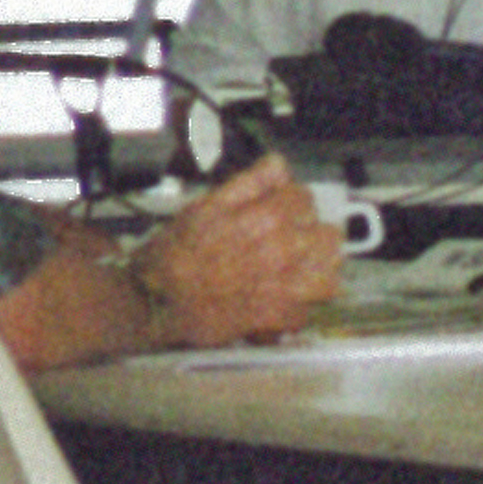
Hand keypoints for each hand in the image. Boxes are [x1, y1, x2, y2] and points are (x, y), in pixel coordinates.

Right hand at [131, 158, 344, 346]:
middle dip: (310, 236)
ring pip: (329, 275)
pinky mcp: (276, 317)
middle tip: (290, 243)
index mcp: (266, 219)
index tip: (281, 211)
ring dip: (315, 273)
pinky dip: (296, 309)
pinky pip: (307, 311)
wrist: (153, 300)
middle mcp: (282, 252)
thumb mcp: (205, 205)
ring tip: (296, 272)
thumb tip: (279, 166)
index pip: (306, 199)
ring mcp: (283, 287)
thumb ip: (250, 183)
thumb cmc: (173, 255)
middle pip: (329, 236)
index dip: (292, 203)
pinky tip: (278, 301)